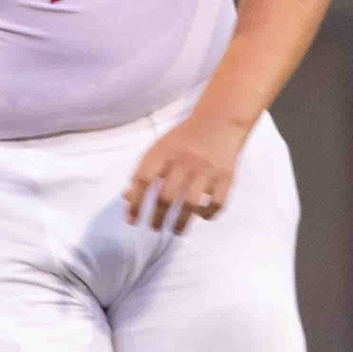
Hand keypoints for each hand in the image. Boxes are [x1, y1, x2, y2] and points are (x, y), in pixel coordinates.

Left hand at [124, 113, 251, 233]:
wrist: (219, 121)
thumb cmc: (182, 141)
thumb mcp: (159, 149)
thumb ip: (143, 172)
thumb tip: (126, 199)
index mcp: (162, 152)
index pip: (142, 181)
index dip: (135, 203)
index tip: (132, 221)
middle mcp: (184, 161)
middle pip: (166, 197)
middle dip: (156, 218)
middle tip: (153, 228)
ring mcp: (207, 169)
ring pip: (191, 204)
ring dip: (180, 223)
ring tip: (175, 231)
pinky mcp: (226, 176)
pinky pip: (217, 203)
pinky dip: (208, 214)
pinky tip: (201, 216)